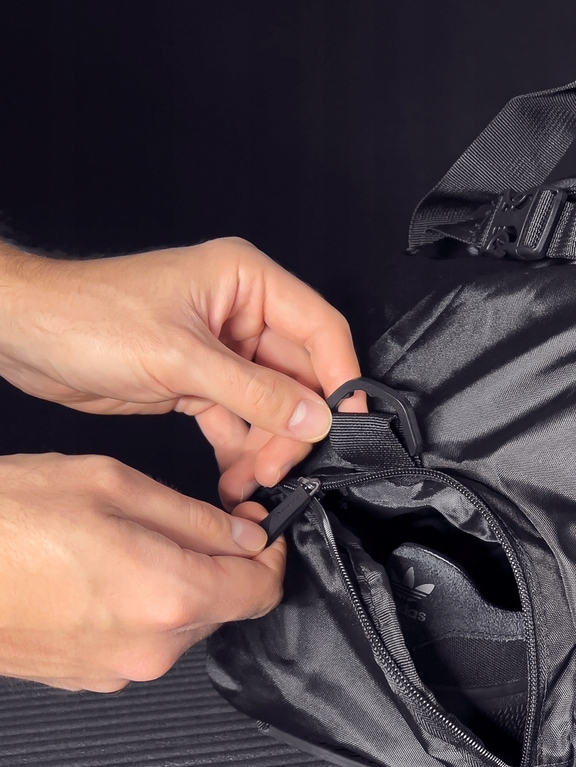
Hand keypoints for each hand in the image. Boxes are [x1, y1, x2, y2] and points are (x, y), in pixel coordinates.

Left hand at [0, 238, 363, 508]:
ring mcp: (224, 352)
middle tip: (284, 467)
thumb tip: (314, 418)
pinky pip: (240, 421)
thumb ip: (254, 392)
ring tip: (253, 480)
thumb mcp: (180, 358)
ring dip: (268, 446)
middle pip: (299, 376)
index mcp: (246, 283)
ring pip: (273, 406)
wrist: (24, 336)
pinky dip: (240, 450)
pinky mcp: (202, 383)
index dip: (341, 377)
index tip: (349, 422)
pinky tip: (234, 476)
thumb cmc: (87, 317)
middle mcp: (242, 315)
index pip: (320, 329)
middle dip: (295, 426)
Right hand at [0, 453, 283, 690]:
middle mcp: (150, 647)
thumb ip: (196, 518)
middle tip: (199, 525)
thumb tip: (246, 535)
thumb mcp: (112, 486)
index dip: (271, 557)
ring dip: (180, 586)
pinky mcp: (86, 678)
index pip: (262, 590)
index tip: (263, 533)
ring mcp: (116, 671)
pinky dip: (142, 609)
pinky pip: (141, 642)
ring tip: (132, 543)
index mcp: (168, 595)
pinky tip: (103, 574)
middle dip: (223, 567)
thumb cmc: (2, 522)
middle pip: (224, 608)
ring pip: (182, 625)